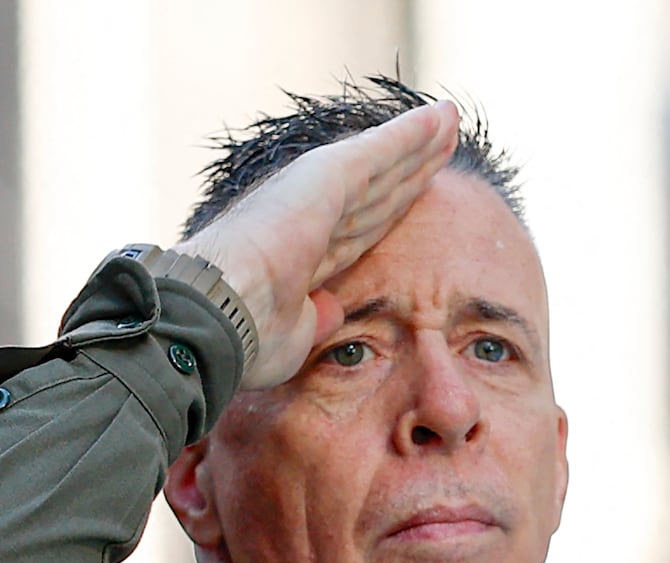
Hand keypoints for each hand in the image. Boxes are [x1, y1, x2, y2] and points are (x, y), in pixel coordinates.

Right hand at [174, 100, 458, 388]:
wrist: (218, 316)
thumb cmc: (245, 338)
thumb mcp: (294, 335)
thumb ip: (317, 317)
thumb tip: (331, 309)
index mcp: (303, 255)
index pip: (360, 225)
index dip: (392, 207)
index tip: (420, 191)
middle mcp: (310, 216)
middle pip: (377, 189)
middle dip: (411, 166)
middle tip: (445, 139)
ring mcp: (315, 193)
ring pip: (384, 164)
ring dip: (420, 141)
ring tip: (451, 118)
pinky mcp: (324, 177)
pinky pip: (381, 149)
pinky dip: (412, 132)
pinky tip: (441, 116)